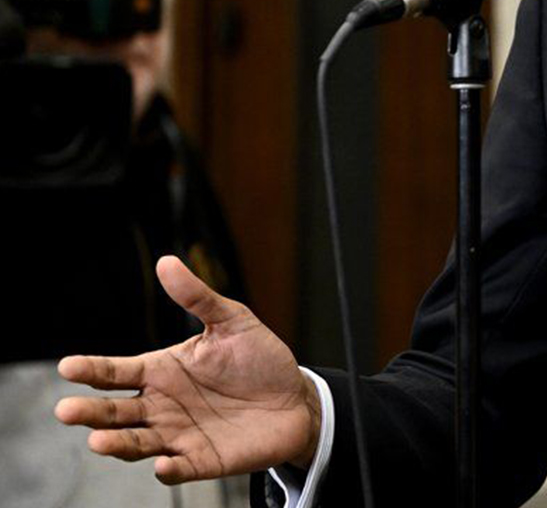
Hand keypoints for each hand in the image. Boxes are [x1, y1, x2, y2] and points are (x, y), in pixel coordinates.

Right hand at [54, 255, 320, 483]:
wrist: (296, 399)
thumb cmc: (258, 359)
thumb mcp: (232, 322)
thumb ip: (198, 298)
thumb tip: (167, 261)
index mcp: (160, 371)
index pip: (116, 371)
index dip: (91, 369)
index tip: (68, 366)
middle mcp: (160, 406)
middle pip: (114, 412)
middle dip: (89, 412)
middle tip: (66, 410)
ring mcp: (178, 435)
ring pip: (136, 443)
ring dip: (117, 444)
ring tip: (98, 442)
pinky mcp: (202, 461)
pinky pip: (179, 469)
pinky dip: (168, 469)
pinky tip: (162, 464)